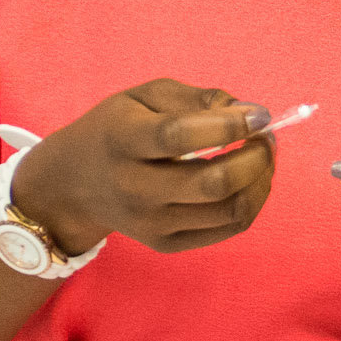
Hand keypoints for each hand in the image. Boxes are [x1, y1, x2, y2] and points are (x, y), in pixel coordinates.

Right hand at [9, 81, 272, 256]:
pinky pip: (228, 229)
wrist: (73, 185)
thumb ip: (197, 99)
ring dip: (261, 181)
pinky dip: (251, 202)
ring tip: (263, 156)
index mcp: (123, 140)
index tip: (259, 116)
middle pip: (212, 184)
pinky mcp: (165, 244)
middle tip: (267, 138)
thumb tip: (252, 114)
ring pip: (230, 211)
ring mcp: (150, 223)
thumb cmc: (117, 129)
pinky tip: (250, 180)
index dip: (228, 126)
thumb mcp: (144, 97)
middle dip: (256, 158)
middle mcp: (134, 187)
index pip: (179, 137)